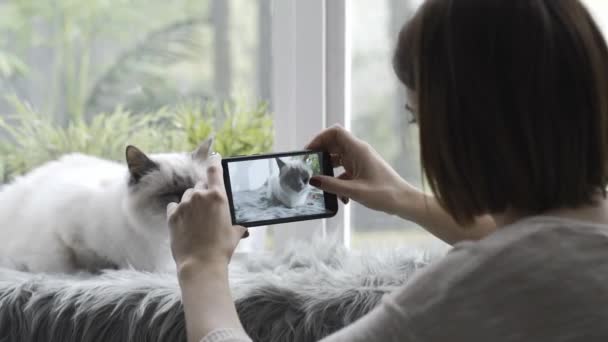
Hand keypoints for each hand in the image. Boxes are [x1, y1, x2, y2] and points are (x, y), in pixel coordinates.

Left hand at [167, 155, 247, 271]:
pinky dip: (179, 210)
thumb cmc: (222, 248)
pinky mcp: (172, 215)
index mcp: (218, 196)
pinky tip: (185, 222)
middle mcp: (200, 196)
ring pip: (187, 196)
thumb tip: (242, 224)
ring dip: (192, 203)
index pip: (214, 170)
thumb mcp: (235, 232)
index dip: (215, 162)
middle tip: (208, 210)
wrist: (200, 264)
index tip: (215, 157)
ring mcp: (184, 204)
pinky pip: (175, 205)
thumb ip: (237, 222)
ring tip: (197, 220)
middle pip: (200, 186)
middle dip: (204, 194)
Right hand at [307, 125, 417, 215]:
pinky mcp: (362, 172)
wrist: (404, 202)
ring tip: (321, 185)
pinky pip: (344, 172)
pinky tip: (341, 198)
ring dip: (328, 172)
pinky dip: (338, 182)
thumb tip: (313, 180)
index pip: (335, 132)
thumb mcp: (354, 191)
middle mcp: (358, 152)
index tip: (309, 152)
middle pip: (333, 145)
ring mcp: (360, 162)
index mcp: (358, 150)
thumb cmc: (385, 193)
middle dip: (320, 156)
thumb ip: (332, 185)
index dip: (319, 138)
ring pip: (337, 160)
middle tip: (309, 169)